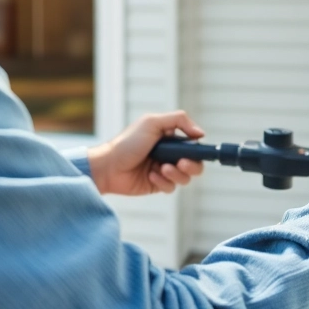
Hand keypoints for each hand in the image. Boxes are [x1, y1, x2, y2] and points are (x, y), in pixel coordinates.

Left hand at [87, 112, 205, 195]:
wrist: (108, 166)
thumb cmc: (127, 142)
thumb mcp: (152, 122)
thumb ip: (179, 120)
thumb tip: (200, 133)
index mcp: (169, 138)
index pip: (193, 145)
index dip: (198, 150)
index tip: (195, 151)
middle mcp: (168, 154)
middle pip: (195, 164)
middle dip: (192, 165)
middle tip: (181, 163)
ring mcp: (163, 170)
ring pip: (185, 177)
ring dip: (177, 174)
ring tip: (162, 168)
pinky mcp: (157, 184)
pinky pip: (171, 187)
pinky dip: (163, 182)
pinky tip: (150, 175)